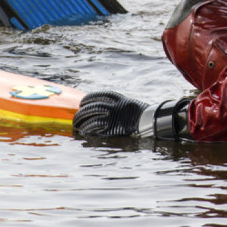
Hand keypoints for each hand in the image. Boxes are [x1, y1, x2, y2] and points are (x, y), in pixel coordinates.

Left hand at [73, 90, 191, 139]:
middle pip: (93, 106)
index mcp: (120, 99)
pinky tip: (84, 131)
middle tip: (77, 115)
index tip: (83, 101)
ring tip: (77, 124)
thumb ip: (118, 104)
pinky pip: (96, 127)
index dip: (90, 98)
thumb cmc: (141, 115)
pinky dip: (88, 128)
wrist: (150, 123)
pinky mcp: (112, 127)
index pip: (101, 95)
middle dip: (82, 111)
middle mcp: (115, 106)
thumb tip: (103, 106)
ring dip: (82, 120)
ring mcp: (113, 117)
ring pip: (92, 116)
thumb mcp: (130, 104)